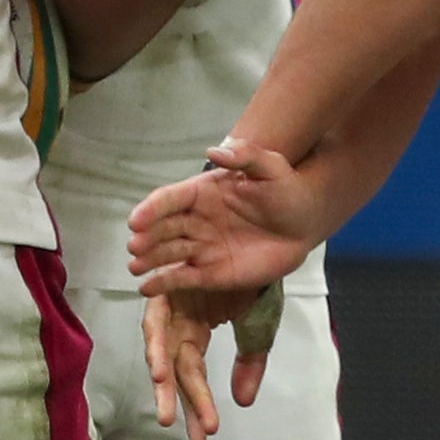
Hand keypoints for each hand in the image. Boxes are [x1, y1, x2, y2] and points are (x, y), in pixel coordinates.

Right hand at [129, 140, 327, 295]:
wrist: (304, 223)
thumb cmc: (285, 189)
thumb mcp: (270, 166)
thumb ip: (245, 156)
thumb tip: (214, 150)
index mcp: (202, 193)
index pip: (170, 199)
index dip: (152, 209)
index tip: (137, 219)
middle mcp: (195, 220)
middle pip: (164, 228)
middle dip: (147, 237)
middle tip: (135, 246)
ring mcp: (201, 247)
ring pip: (169, 254)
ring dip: (150, 260)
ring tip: (135, 267)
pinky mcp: (210, 273)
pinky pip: (183, 278)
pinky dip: (164, 283)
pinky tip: (146, 288)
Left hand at [141, 280, 283, 439]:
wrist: (264, 232)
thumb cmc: (257, 276)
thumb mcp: (259, 325)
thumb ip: (250, 361)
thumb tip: (241, 403)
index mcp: (196, 328)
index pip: (193, 375)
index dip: (198, 405)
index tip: (204, 438)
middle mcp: (178, 318)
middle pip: (172, 365)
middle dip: (178, 398)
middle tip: (181, 432)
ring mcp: (169, 301)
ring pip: (159, 344)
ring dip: (161, 373)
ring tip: (166, 402)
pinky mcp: (164, 285)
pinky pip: (155, 316)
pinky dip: (156, 341)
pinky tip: (161, 365)